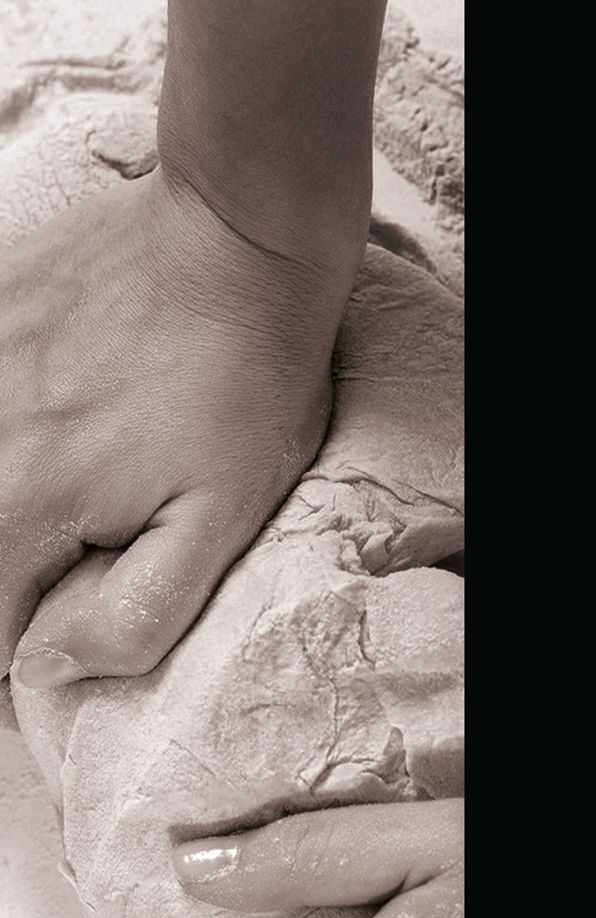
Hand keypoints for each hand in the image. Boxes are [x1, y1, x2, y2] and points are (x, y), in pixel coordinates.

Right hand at [0, 167, 356, 719]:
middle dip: (12, 563)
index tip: (66, 611)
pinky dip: (6, 419)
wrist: (234, 243)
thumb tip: (43, 667)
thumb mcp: (222, 522)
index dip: (23, 641)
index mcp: (16, 507)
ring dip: (8, 492)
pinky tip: (46, 406)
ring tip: (68, 466)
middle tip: (72, 534)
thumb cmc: (244, 387)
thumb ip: (134, 612)